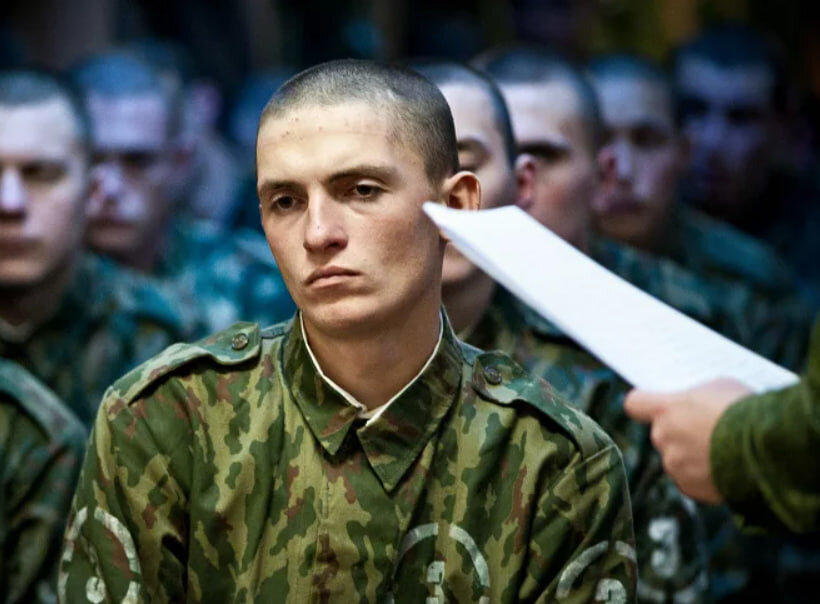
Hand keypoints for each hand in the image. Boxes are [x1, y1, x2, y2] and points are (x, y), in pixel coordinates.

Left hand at [624, 378, 752, 503]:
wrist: (767, 450)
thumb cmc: (745, 410)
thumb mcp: (719, 388)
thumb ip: (696, 397)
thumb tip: (693, 404)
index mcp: (665, 409)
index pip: (634, 404)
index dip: (643, 404)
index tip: (653, 405)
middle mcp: (663, 438)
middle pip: (660, 433)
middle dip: (678, 431)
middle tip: (704, 429)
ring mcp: (675, 465)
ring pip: (676, 458)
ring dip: (691, 456)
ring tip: (721, 451)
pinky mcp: (690, 488)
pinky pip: (689, 480)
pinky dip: (703, 477)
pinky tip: (724, 469)